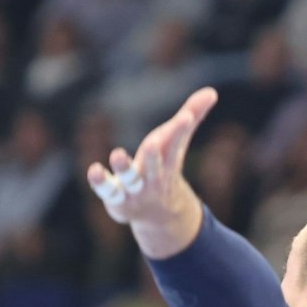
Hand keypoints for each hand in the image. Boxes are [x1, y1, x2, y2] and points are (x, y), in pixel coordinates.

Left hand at [87, 87, 217, 259]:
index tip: (186, 117)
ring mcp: (136, 188)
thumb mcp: (177, 142)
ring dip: (124, 167)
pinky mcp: (117, 197)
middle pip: (155, 164)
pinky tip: (94, 170)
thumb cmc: (166, 167)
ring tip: (117, 154)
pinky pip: (108, 190)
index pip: (176, 143)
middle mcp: (154, 175)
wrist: (160, 214)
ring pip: (131, 178)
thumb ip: (193, 115)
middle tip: (153, 142)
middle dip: (154, 155)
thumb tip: (212, 92)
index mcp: (169, 159)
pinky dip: (100, 181)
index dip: (181, 130)